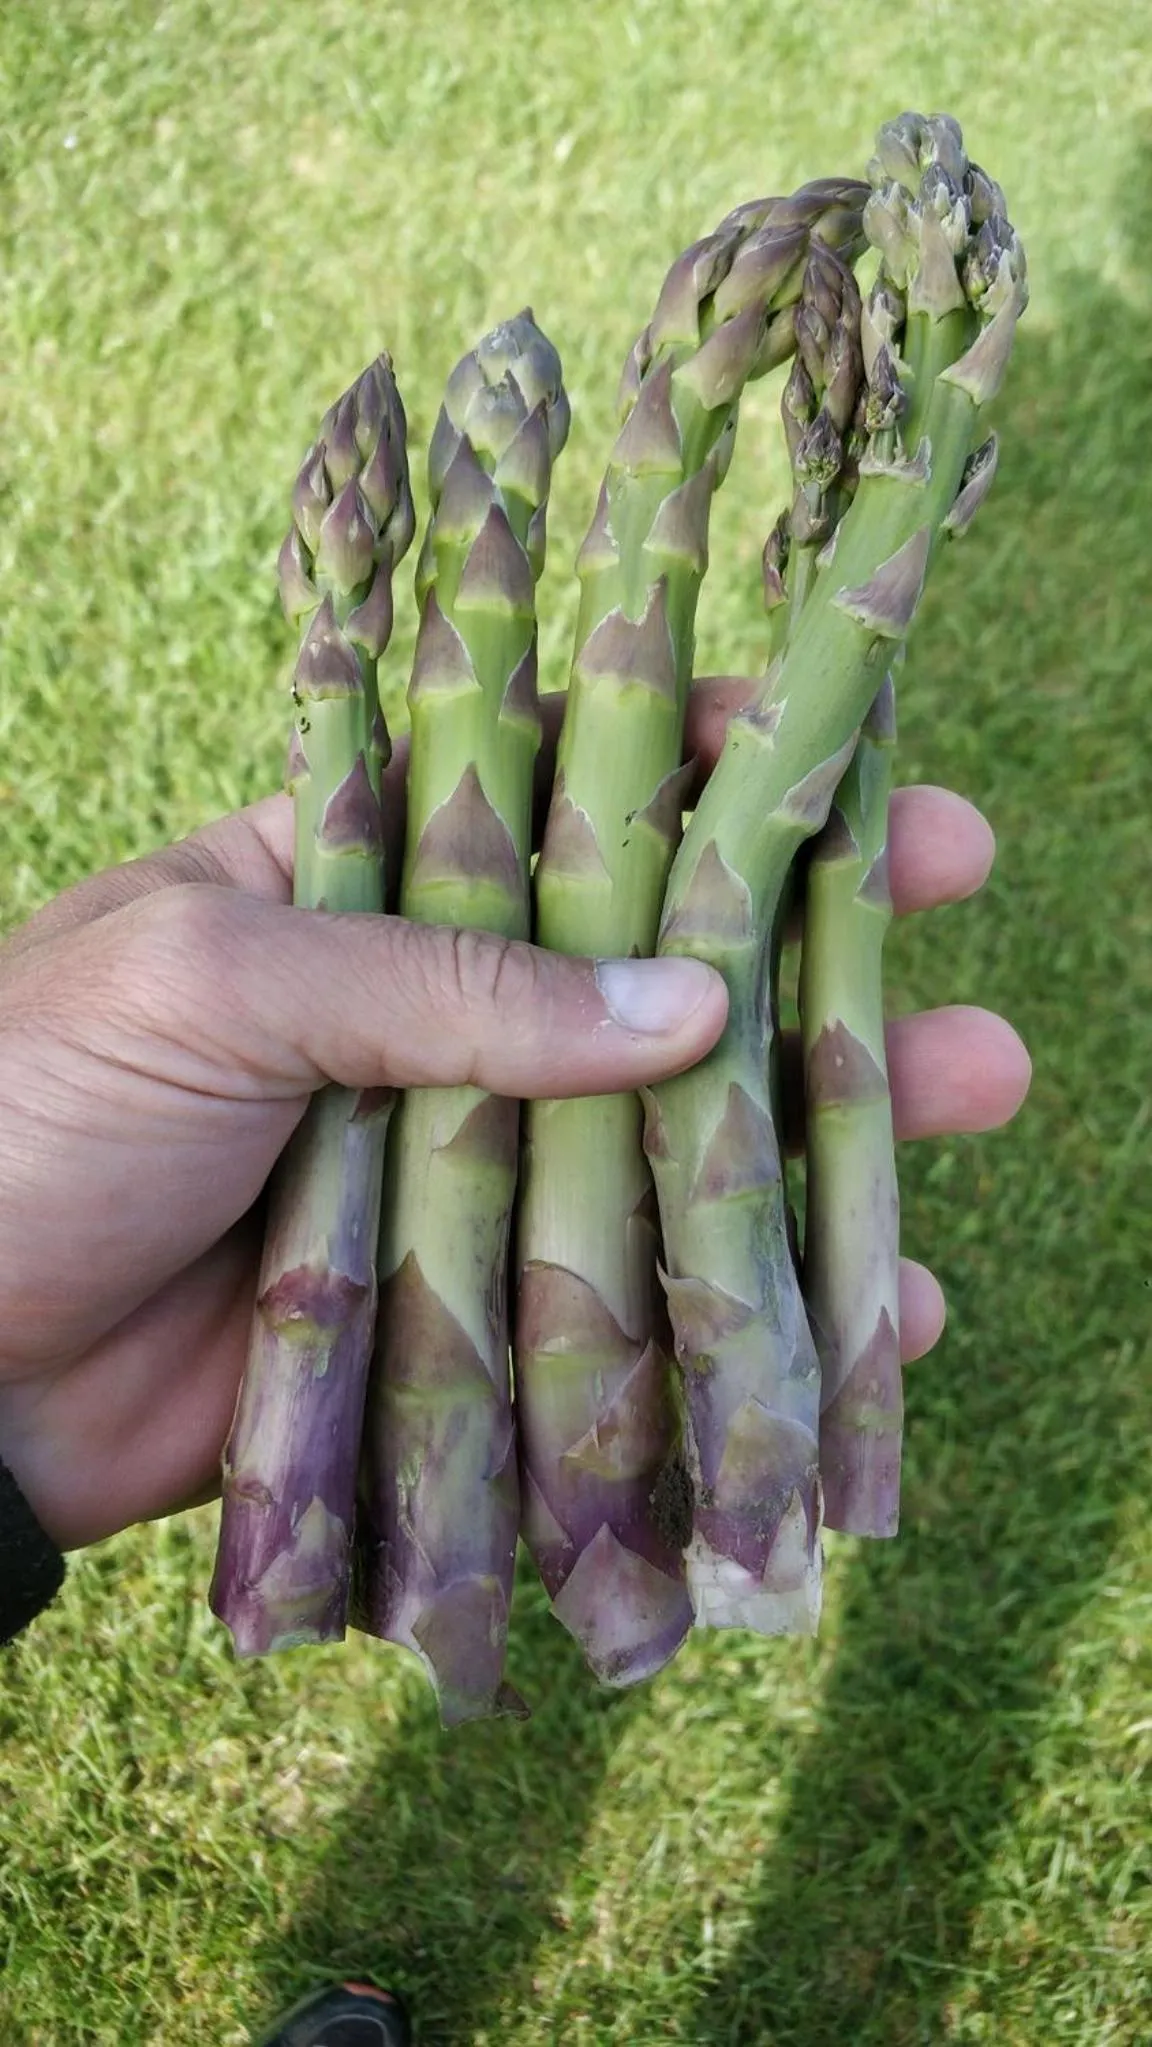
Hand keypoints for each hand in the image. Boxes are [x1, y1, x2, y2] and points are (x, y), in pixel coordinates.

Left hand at [0, 681, 1029, 1549]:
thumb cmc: (34, 1115)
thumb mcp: (216, 985)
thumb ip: (446, 983)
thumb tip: (687, 1005)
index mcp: (357, 886)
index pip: (565, 793)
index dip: (716, 770)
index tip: (858, 765)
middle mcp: (429, 1018)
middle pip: (661, 969)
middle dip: (817, 948)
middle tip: (967, 919)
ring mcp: (459, 1169)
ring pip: (676, 1135)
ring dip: (825, 1124)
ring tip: (974, 1100)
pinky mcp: (465, 1314)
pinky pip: (632, 1298)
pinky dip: (745, 1310)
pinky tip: (879, 1310)